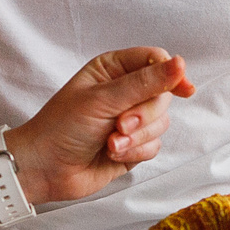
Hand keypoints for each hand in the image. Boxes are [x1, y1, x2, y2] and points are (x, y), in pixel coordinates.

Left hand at [7, 48, 195, 205]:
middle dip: (144, 114)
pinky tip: (112, 154)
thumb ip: (145, 83)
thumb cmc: (62, 127)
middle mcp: (125, 90)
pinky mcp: (134, 145)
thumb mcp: (103, 99)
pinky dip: (135, 152)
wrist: (45, 169)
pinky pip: (155, 144)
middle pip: (163, 94)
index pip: (155, 60)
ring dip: (137, 137)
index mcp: (114, 68)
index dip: (171, 73)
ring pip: (162, 122)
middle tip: (120, 124)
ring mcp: (131, 119)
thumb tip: (180, 64)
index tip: (184, 88)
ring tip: (110, 143)